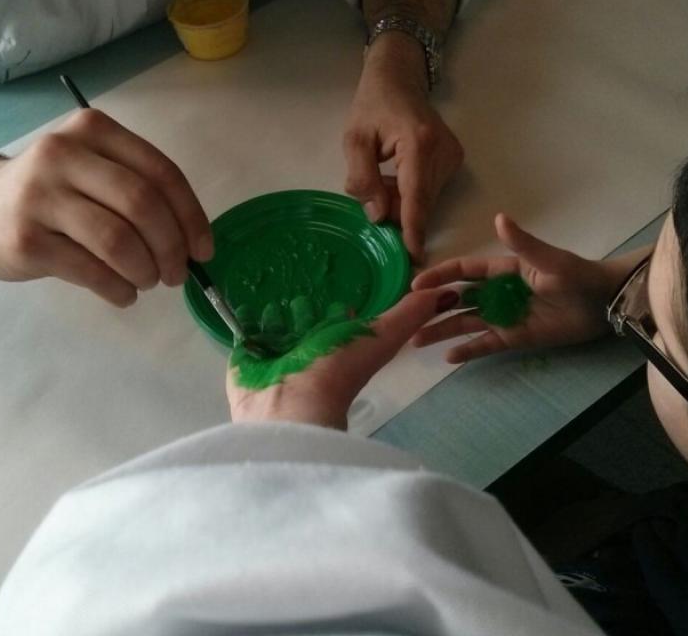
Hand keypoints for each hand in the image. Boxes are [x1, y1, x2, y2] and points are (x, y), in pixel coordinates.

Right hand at [0, 109, 213, 306]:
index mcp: (93, 130)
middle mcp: (64, 153)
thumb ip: (137, 188)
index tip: (203, 250)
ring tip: (146, 282)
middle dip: (170, 247)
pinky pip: (89, 270)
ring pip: (118, 239)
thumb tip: (192, 243)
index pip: (160, 172)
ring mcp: (40, 195)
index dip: (190, 216)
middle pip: (142, 204)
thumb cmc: (51, 192)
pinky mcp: (25, 239)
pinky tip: (122, 293)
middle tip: (176, 274)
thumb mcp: (91, 168)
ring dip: (144, 270)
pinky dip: (117, 288)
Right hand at [227, 288, 459, 428]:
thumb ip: (410, 315)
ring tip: (267, 291)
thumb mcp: (381, 337)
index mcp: (338, 344)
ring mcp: (274, 357)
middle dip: (301, 304)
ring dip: (272, 311)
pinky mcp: (245, 361)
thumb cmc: (336, 370)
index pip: (338, 319)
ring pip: (274, 327)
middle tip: (295, 282)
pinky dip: (242, 320)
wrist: (290, 405)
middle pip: (304, 322)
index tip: (336, 284)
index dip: (339, 306)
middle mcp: (307, 351)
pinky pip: (243, 334)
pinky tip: (239, 303)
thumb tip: (448, 292)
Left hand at [344, 33, 462, 262]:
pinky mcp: (454, 159)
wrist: (398, 78)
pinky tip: (396, 176)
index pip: (417, 195)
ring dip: (402, 201)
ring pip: (426, 199)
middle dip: (398, 213)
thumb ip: (363, 178)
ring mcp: (452, 156)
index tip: (413, 257)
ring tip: (382, 177)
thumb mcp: (354, 139)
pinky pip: (430, 190)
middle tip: (372, 202)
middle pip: (422, 201)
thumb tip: (378, 216)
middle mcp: (443, 151)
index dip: (413, 228)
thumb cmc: (372, 105)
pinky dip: (411, 192)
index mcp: (419, 142)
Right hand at [410, 214, 623, 363]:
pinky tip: (448, 357)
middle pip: (458, 299)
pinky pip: (486, 344)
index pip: (464, 271)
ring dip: (442, 330)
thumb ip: (522, 243)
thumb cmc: (578, 276)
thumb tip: (497, 218)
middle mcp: (498, 293)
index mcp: (503, 270)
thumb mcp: (550, 259)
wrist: (605, 305)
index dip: (440, 275)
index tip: (416, 283)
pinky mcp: (515, 338)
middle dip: (432, 306)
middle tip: (406, 315)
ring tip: (416, 340)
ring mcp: (505, 317)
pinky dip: (468, 350)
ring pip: (466, 323)